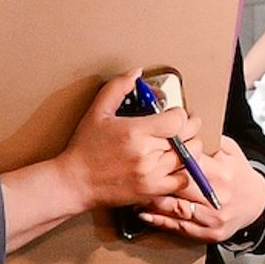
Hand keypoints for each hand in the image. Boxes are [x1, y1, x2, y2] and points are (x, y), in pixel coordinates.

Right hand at [55, 70, 201, 212]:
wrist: (75, 182)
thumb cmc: (84, 149)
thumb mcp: (97, 111)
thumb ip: (118, 88)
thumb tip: (136, 73)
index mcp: (136, 132)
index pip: (178, 120)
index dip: (180, 113)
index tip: (173, 114)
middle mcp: (147, 154)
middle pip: (187, 137)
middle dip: (188, 128)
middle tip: (184, 125)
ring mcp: (151, 175)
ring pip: (189, 158)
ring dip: (190, 148)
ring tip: (181, 143)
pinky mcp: (152, 190)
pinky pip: (182, 180)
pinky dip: (185, 171)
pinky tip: (176, 164)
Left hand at [141, 138, 264, 244]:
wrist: (257, 204)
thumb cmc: (239, 174)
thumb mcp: (231, 151)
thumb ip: (210, 140)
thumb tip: (186, 126)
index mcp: (222, 172)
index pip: (189, 163)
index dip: (168, 158)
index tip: (150, 152)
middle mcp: (217, 197)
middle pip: (179, 187)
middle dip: (157, 180)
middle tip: (137, 173)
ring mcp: (213, 218)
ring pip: (176, 209)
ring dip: (153, 202)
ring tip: (136, 193)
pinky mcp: (209, 234)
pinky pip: (180, 228)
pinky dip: (160, 221)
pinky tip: (145, 214)